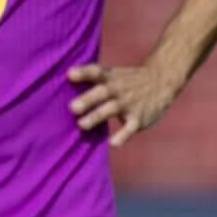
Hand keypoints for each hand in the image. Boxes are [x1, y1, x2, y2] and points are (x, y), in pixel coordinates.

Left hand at [66, 60, 181, 148]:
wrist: (162, 81)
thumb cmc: (125, 81)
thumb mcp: (111, 75)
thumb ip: (88, 81)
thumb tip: (54, 88)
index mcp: (109, 78)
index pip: (95, 72)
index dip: (83, 73)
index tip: (70, 74)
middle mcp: (118, 90)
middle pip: (101, 92)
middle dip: (87, 99)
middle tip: (72, 107)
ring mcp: (129, 104)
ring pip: (111, 110)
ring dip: (97, 117)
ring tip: (81, 124)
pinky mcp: (139, 118)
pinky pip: (130, 127)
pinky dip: (123, 135)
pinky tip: (114, 143)